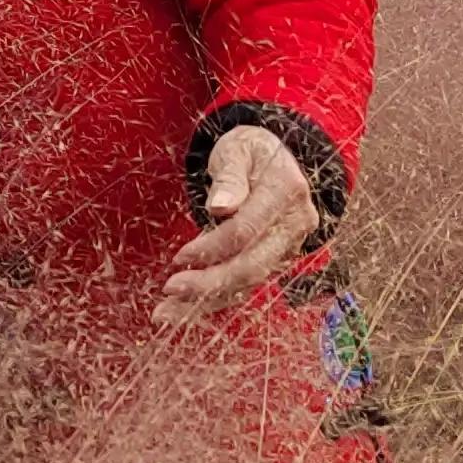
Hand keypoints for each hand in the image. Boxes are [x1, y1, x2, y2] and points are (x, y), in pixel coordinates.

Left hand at [159, 123, 317, 325]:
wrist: (280, 159)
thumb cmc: (252, 151)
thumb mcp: (238, 149)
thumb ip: (229, 176)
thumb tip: (220, 206)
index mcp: (286, 191)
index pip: (247, 230)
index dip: (213, 247)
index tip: (180, 256)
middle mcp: (294, 225)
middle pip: (252, 265)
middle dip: (210, 283)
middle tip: (170, 290)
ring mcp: (288, 247)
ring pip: (249, 282)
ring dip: (207, 301)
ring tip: (167, 312)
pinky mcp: (275, 260)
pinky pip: (245, 285)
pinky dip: (215, 300)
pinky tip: (185, 311)